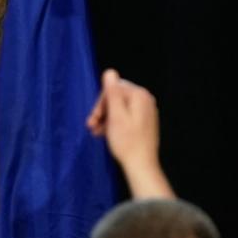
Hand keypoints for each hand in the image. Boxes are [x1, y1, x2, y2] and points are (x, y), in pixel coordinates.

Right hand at [86, 68, 169, 195]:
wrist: (141, 165)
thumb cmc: (127, 141)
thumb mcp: (116, 115)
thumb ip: (112, 92)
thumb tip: (110, 71)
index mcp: (139, 95)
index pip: (113, 88)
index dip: (101, 102)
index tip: (93, 118)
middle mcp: (145, 100)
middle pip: (116, 97)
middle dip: (102, 110)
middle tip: (91, 126)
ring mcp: (146, 111)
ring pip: (119, 108)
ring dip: (105, 118)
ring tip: (96, 132)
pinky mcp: (144, 122)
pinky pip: (125, 116)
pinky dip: (114, 123)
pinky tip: (105, 134)